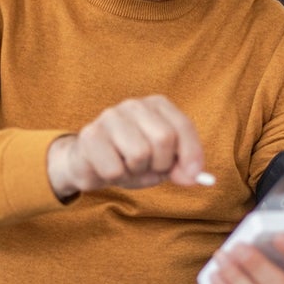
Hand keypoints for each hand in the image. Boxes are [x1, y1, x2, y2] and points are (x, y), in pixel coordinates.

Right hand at [47, 95, 206, 198]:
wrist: (89, 163)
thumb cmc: (131, 160)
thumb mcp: (162, 164)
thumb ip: (182, 168)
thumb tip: (194, 177)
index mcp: (157, 105)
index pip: (183, 127)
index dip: (191, 155)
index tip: (192, 176)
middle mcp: (134, 105)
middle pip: (163, 139)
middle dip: (161, 164)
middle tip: (149, 168)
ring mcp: (110, 117)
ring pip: (139, 154)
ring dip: (136, 172)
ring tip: (128, 167)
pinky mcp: (90, 135)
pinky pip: (115, 169)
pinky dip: (116, 178)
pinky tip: (110, 169)